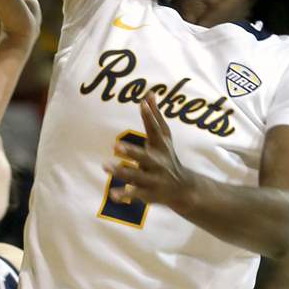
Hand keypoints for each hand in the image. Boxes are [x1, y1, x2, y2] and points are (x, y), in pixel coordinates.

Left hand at [102, 93, 188, 208]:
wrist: (183, 188)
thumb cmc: (167, 157)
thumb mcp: (164, 138)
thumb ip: (155, 116)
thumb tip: (149, 93)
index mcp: (160, 146)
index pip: (156, 129)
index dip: (150, 116)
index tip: (142, 103)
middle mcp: (158, 162)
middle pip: (144, 157)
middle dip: (131, 152)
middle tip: (115, 146)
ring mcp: (154, 179)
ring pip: (136, 177)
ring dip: (121, 172)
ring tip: (105, 166)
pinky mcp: (149, 194)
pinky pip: (136, 194)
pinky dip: (124, 195)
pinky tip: (112, 194)